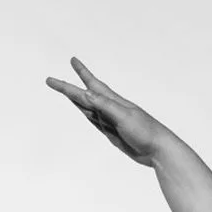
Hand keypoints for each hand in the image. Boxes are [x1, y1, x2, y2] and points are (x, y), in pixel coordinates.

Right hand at [44, 57, 168, 166]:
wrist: (158, 151)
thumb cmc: (145, 132)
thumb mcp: (123, 116)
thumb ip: (104, 105)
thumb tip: (85, 94)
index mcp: (113, 101)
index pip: (91, 85)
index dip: (81, 72)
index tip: (72, 60)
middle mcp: (110, 109)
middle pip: (84, 96)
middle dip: (69, 88)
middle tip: (53, 81)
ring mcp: (111, 122)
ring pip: (88, 109)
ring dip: (76, 100)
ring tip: (66, 92)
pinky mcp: (113, 134)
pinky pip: (96, 122)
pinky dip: (87, 115)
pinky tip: (85, 111)